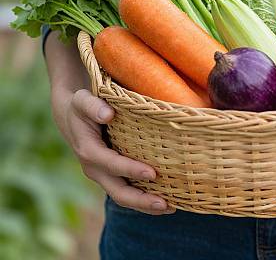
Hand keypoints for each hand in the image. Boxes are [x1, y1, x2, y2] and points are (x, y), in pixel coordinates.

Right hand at [61, 89, 172, 214]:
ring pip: (123, 196)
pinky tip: (165, 200)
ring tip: (171, 208)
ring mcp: (103, 175)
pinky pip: (127, 191)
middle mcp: (95, 169)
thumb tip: (108, 114)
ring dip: (145, 205)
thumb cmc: (81, 106)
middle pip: (118, 191)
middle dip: (141, 200)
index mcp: (89, 151)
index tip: (153, 173)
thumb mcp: (82, 101)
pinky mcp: (111, 176)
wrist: (71, 117)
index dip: (131, 170)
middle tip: (165, 204)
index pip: (112, 164)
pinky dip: (143, 198)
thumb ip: (93, 106)